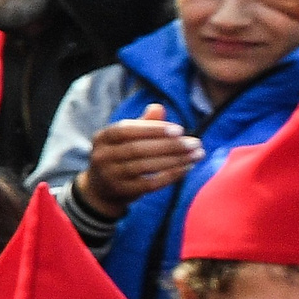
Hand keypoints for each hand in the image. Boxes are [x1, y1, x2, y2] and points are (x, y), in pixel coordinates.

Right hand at [76, 103, 201, 218]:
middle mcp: (102, 156)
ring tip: (197, 155)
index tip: (179, 130)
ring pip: (145, 166)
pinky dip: (171, 175)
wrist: (101, 188)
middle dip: (170, 146)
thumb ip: (142, 123)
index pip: (126, 130)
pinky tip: (187, 168)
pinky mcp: (123, 191)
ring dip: (175, 160)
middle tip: (195, 143)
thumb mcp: (125, 138)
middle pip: (138, 149)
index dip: (152, 129)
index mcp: (103, 138)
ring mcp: (111, 176)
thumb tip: (158, 107)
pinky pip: (151, 184)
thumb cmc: (119, 155)